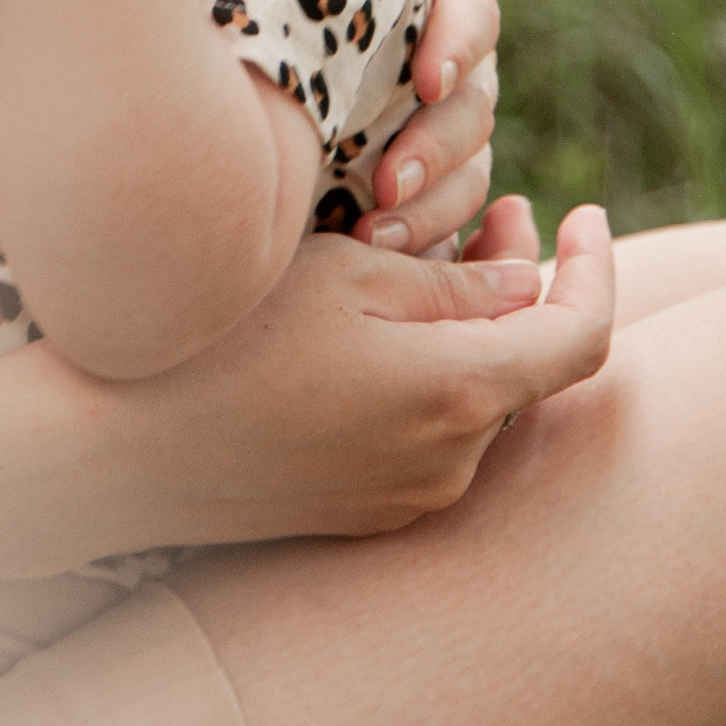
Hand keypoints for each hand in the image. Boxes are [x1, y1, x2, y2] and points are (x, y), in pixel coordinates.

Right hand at [41, 204, 614, 551]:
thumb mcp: (346, 275)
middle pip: (528, 367)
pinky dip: (434, 378)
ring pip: (478, 401)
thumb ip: (455, 283)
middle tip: (501, 209)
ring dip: (476, 332)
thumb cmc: (230, 335)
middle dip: (526, 286)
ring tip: (431, 256)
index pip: (583, 337)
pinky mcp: (368, 515)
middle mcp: (452, 463)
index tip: (587, 215)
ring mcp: (410, 499)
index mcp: (459, 393)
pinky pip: (432, 438)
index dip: (599, 270)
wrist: (127, 448)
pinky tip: (383, 332)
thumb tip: (528, 283)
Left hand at [354, 0, 505, 255]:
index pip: (470, 0)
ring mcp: (411, 122)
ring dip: (438, 200)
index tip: (425, 74)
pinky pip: (440, 223)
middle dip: (445, 140)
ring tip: (376, 224)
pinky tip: (377, 250)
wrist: (162, 74)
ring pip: (468, 164)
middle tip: (388, 179)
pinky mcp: (387, 186)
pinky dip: (424, 238)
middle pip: (479, 96)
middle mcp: (425, 48)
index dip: (460, 37)